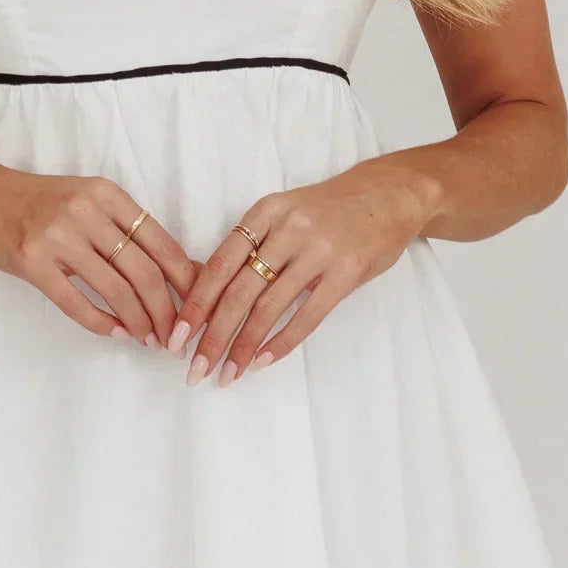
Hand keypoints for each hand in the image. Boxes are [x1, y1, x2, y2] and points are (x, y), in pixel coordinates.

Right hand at [0, 161, 198, 348]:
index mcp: (107, 194)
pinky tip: (116, 332)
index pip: (161, 243)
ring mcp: (57, 236)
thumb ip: (122, 227)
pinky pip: (76, 302)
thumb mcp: (84, 200)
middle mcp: (86, 211)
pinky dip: (102, 323)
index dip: (186, 281)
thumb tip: (175, 268)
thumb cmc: (35, 202)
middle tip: (173, 336)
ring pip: (116, 290)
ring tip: (148, 340)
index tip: (196, 308)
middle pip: (144, 271)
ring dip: (139, 322)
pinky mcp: (31, 261)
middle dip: (166, 312)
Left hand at [167, 160, 438, 384]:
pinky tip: (263, 361)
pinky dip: (282, 342)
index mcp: (265, 212)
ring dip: (244, 346)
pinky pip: (307, 316)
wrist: (391, 194)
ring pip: (268, 307)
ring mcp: (318, 250)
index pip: (218, 264)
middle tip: (195, 368)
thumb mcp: (285, 212)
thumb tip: (208, 295)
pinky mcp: (346, 272)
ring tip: (228, 373)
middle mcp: (287, 229)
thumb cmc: (330, 210)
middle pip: (238, 291)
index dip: (195, 304)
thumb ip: (253, 245)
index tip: (177, 337)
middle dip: (212, 335)